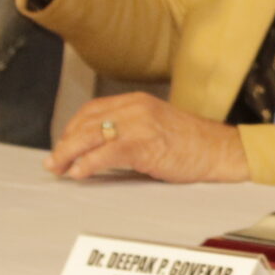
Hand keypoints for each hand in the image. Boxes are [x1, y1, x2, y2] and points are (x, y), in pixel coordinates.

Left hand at [47, 93, 248, 183]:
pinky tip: (79, 173)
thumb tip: (95, 150)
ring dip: (69, 154)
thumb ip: (128, 131)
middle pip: (86, 123)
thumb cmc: (192, 144)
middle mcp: (136, 107)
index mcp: (137, 101)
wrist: (220, 151)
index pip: (91, 111)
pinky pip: (106, 153)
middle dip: (64, 144)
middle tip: (53, 162)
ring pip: (91, 136)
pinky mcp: (145, 144)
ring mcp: (140, 124)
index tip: (63, 146)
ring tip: (60, 168)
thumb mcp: (156, 127)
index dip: (71, 129)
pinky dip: (88, 164)